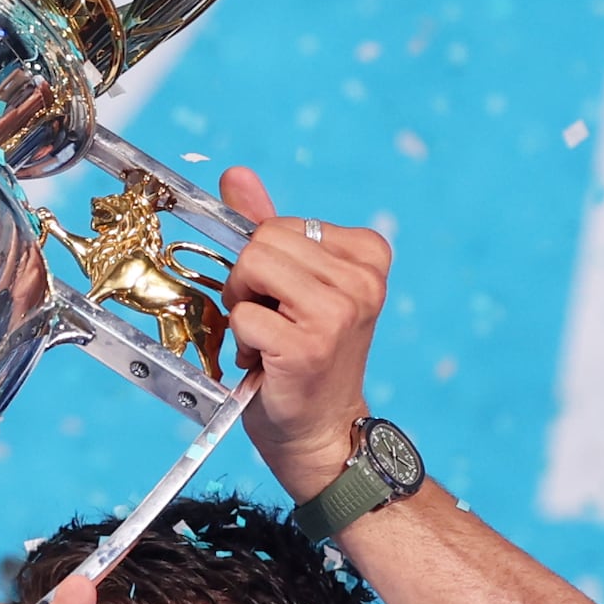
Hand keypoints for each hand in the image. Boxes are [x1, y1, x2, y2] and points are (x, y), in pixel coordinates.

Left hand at [211, 168, 397, 494]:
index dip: (264, 261)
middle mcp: (362, 278)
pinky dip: (241, 340)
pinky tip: (267, 361)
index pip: (280, 225)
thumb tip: (236, 174)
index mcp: (368, 252)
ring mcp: (339, 310)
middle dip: (247, 282)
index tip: (283, 298)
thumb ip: (268, 226)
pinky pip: (242, 315)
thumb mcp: (293, 283)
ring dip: (243, 308)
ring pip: (249, 270)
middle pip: (262, 243)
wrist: (321, 428)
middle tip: (269, 320)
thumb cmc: (305, 355)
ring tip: (268, 337)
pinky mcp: (310, 344)